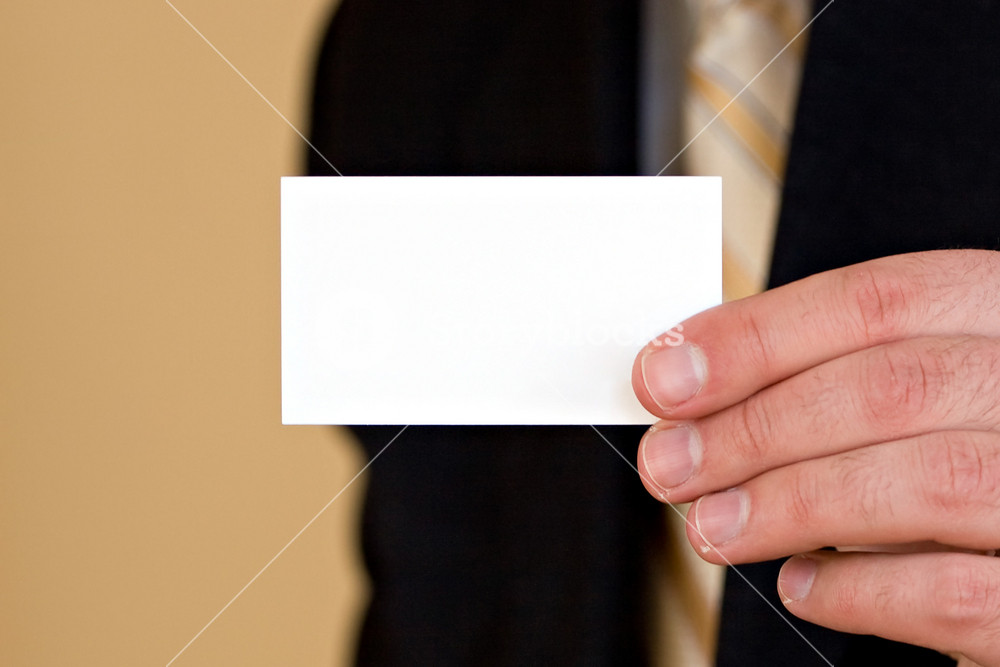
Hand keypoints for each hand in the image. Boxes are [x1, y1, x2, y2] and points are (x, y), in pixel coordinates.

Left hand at [632, 250, 999, 664]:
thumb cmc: (974, 452)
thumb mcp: (925, 391)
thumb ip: (833, 378)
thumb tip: (697, 389)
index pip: (878, 299)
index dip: (756, 336)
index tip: (666, 375)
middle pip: (892, 387)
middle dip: (755, 428)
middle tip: (670, 464)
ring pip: (927, 482)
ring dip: (790, 505)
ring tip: (713, 527)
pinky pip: (960, 595)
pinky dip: (859, 592)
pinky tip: (803, 584)